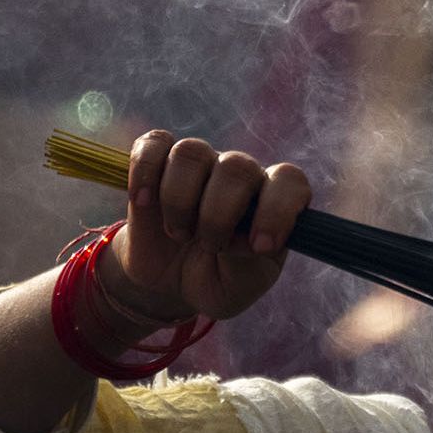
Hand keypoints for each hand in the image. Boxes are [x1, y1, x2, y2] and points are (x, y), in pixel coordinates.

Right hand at [97, 130, 311, 322]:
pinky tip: (142, 203)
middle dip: (218, 214)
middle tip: (210, 248)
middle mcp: (240, 176)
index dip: (278, 209)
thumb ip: (249, 266)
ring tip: (179, 234)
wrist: (168, 282)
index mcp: (272, 202)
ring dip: (179, 199)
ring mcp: (200, 166)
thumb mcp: (238, 288)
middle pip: (236, 166)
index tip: (261, 246)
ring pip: (192, 152)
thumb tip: (246, 239)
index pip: (290, 181)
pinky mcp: (157, 164)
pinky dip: (144, 171)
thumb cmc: (217, 280)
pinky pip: (152, 144)